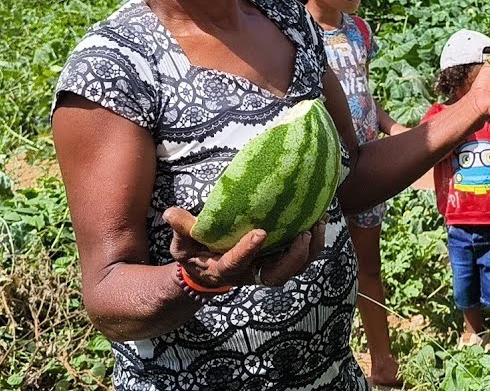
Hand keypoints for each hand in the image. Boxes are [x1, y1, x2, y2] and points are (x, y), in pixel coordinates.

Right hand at [164, 207, 326, 287]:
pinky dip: (313, 242)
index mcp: (223, 271)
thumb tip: (171, 213)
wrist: (206, 270)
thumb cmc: (194, 253)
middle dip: (293, 258)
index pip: (235, 265)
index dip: (247, 252)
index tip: (260, 233)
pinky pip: (301, 257)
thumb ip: (182, 230)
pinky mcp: (278, 260)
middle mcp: (249, 274)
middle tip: (304, 233)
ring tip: (318, 224)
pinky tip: (319, 219)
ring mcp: (266, 269)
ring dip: (309, 250)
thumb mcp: (182, 244)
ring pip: (295, 268)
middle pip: (276, 275)